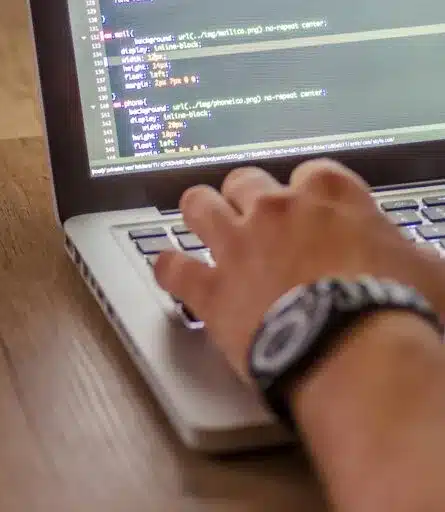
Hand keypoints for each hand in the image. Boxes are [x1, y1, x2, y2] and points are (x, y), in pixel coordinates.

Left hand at [154, 158, 444, 380]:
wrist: (355, 353)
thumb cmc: (396, 310)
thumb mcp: (424, 270)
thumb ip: (403, 252)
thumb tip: (408, 257)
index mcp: (329, 196)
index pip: (310, 174)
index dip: (306, 194)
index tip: (308, 210)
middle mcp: (275, 210)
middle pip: (244, 182)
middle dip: (245, 198)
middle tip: (251, 219)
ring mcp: (236, 246)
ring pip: (198, 206)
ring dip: (199, 214)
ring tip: (199, 224)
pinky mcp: (210, 288)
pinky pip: (172, 267)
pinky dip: (168, 268)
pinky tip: (169, 271)